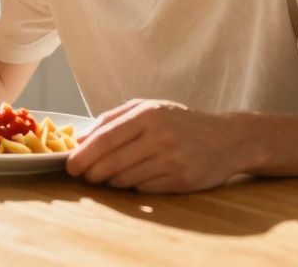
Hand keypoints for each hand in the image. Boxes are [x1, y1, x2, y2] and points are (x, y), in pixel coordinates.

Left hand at [65, 99, 251, 192]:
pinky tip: (136, 179)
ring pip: (126, 179)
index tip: (70, 166)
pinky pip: (145, 189)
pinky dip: (134, 186)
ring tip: (109, 177)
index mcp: (148, 115)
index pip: (105, 139)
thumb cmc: (181, 122)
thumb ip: (113, 119)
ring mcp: (172, 160)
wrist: (228, 139)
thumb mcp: (149, 108)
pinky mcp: (182, 180)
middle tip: (84, 177)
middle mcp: (160, 136)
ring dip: (112, 181)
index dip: (84, 155)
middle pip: (112, 161)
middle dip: (91, 172)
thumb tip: (80, 140)